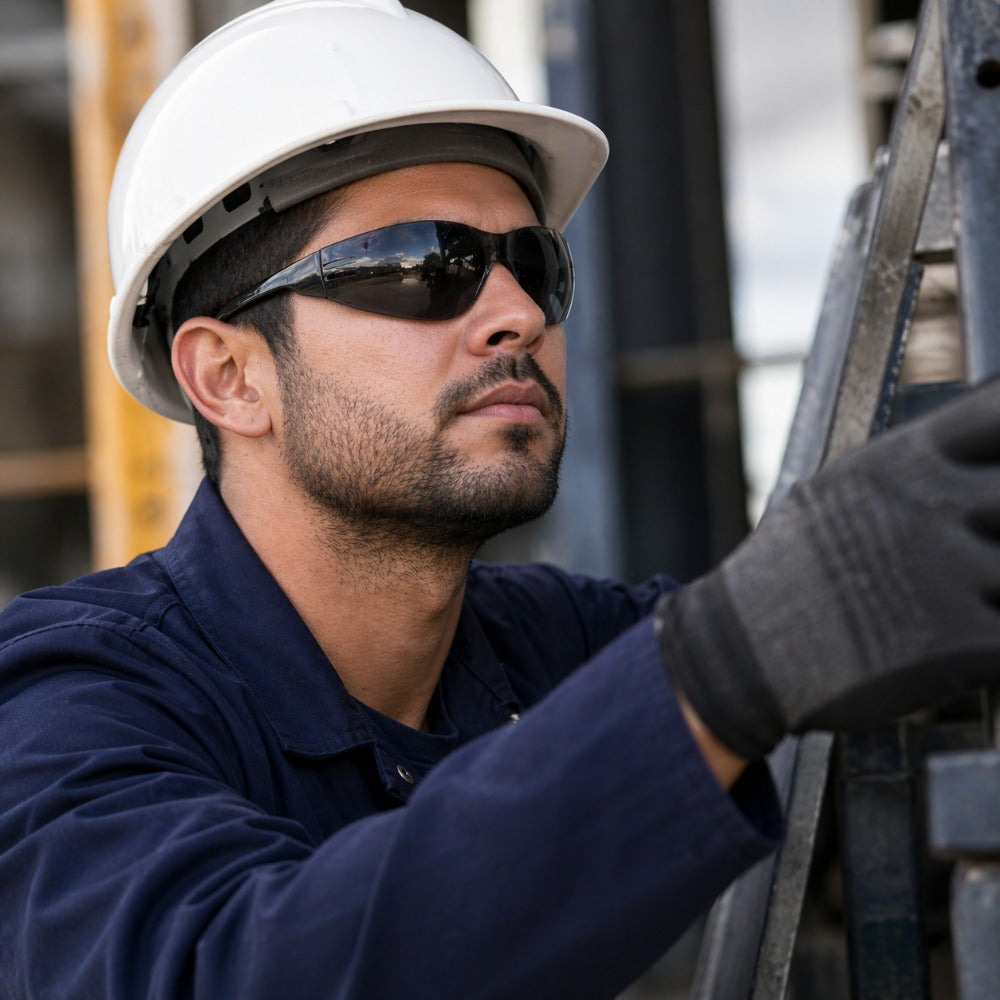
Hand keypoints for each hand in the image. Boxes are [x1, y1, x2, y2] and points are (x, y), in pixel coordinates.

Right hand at [655, 378, 999, 759]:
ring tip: (959, 601)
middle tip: (974, 547)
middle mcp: (928, 504)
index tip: (994, 465)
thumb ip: (908, 472)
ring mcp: (946, 571)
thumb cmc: (785, 578)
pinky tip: (960, 649)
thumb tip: (973, 456)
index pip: (998, 413)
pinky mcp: (961, 641)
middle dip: (996, 528)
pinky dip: (993, 647)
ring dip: (995, 590)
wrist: (740, 654)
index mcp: (899, 462)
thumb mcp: (831, 496)